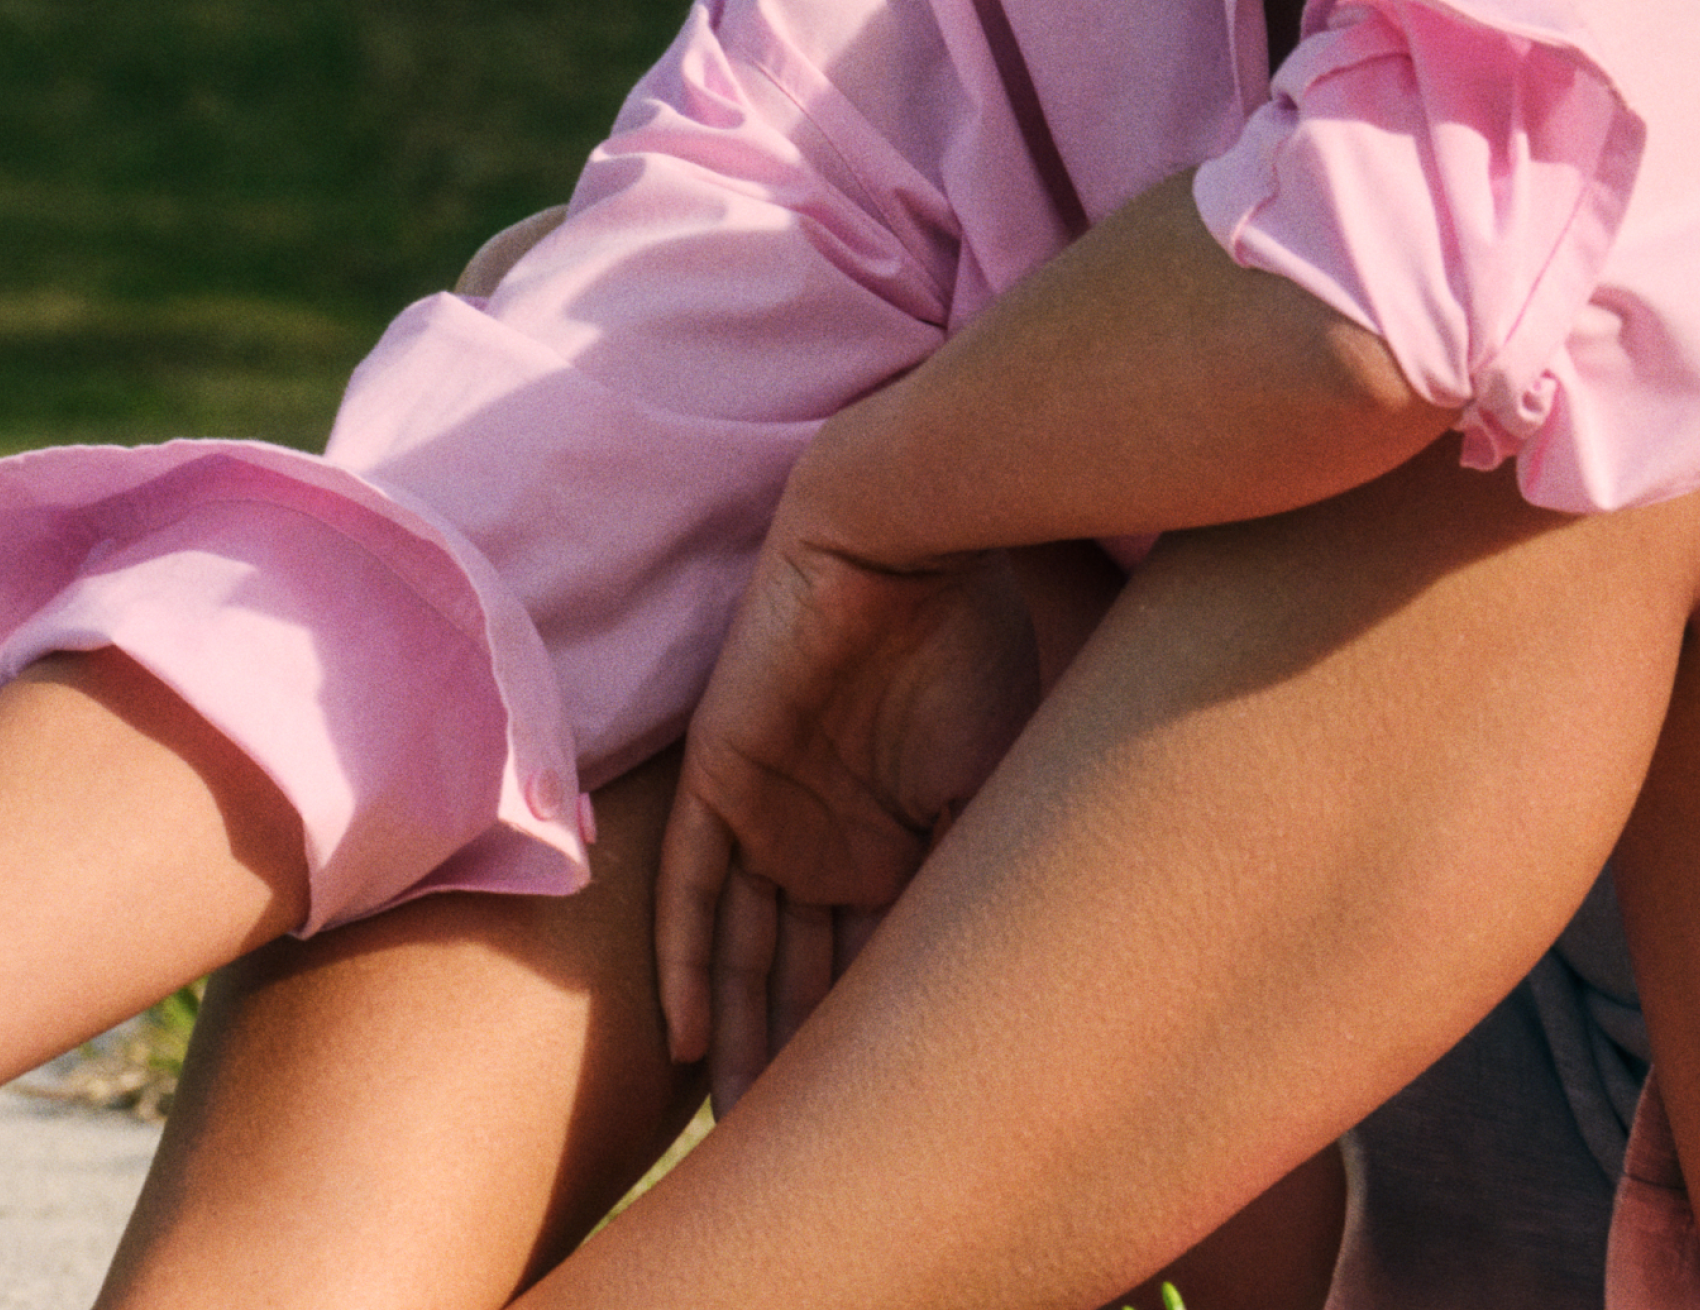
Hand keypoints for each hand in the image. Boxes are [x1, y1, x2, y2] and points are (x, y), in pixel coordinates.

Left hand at [654, 517, 1049, 1110]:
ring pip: (744, 951)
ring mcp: (768, 814)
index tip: (878, 1129)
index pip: (874, 968)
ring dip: (740, 1038)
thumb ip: (987, 870)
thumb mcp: (1000, 779)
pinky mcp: (720, 782)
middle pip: (801, 978)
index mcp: (896, 843)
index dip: (871, 1048)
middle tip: (792, 1159)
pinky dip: (689, 964)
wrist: (905, 540)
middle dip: (798, 1067)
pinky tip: (685, 1041)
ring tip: (736, 1127)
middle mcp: (826, 841)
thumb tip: (1014, 988)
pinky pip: (692, 889)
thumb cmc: (972, 646)